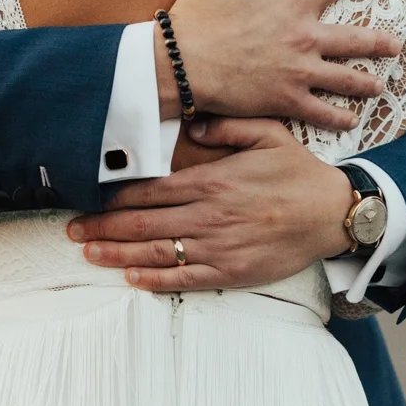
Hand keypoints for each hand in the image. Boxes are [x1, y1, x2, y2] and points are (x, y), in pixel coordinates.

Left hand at [67, 119, 354, 291]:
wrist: (333, 213)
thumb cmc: (298, 172)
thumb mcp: (268, 133)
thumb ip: (228, 127)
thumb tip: (194, 126)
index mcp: (213, 180)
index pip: (151, 189)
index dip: (115, 196)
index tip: (88, 199)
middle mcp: (210, 214)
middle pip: (144, 222)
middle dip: (103, 227)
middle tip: (72, 232)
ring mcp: (220, 246)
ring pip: (158, 252)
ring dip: (118, 254)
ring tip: (89, 254)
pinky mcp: (233, 271)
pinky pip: (187, 278)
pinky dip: (156, 279)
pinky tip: (132, 277)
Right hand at [156, 0, 401, 132]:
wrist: (181, 62)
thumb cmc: (197, 15)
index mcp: (292, 2)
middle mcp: (305, 36)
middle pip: (356, 39)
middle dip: (380, 42)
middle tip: (395, 44)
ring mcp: (300, 71)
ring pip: (347, 78)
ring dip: (367, 82)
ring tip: (379, 85)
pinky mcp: (287, 100)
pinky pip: (324, 112)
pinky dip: (340, 118)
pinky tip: (351, 120)